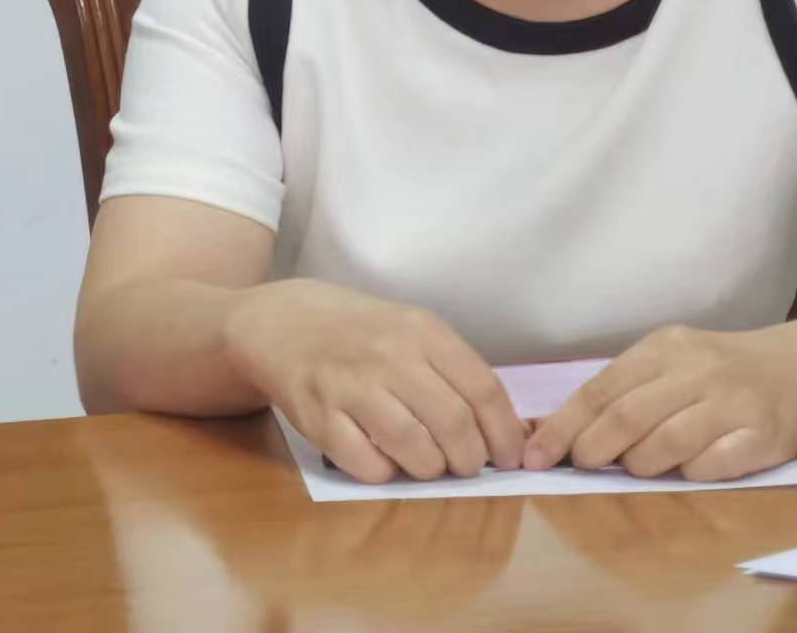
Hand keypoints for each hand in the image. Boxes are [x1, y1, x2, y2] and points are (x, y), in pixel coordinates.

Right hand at [223, 278, 525, 483]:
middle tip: (469, 467)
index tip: (511, 457)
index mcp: (423, 331)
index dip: (504, 432)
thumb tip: (510, 427)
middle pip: (453, 423)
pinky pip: (367, 463)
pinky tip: (388, 462)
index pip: (482, 388)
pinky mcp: (319, 417)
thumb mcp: (413, 331)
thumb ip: (457, 372)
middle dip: (471, 458)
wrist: (285, 323)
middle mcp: (390, 355)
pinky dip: (386, 473)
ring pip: (414, 447)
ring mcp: (352, 386)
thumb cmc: (362, 333)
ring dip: (432, 468)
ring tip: (431, 465)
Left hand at [522, 323, 796, 479]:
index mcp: (666, 347)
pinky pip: (711, 466)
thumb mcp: (675, 361)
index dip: (563, 427)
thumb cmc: (726, 370)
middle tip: (582, 467)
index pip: (601, 390)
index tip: (535, 456)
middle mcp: (698, 370)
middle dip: (593, 450)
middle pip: (627, 418)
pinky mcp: (763, 435)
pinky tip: (689, 469)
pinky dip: (690, 474)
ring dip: (639, 465)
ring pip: (665, 444)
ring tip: (638, 466)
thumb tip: (559, 431)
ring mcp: (732, 402)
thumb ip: (627, 390)